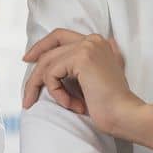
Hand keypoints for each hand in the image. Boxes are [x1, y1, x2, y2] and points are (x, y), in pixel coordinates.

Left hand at [22, 28, 143, 137]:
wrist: (125, 115)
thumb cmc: (109, 104)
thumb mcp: (90, 81)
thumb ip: (78, 68)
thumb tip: (56, 65)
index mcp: (96, 42)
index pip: (59, 36)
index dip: (41, 46)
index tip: (27, 59)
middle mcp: (92, 39)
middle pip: (49, 50)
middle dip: (35, 73)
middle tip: (28, 96)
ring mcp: (87, 46)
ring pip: (47, 64)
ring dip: (50, 89)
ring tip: (66, 105)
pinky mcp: (82, 58)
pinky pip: (52, 74)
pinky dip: (56, 93)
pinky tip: (72, 104)